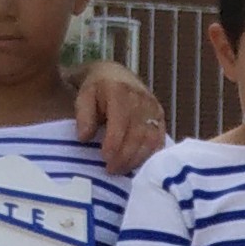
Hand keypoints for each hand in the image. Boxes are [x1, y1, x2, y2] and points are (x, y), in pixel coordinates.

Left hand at [73, 59, 168, 174]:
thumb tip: (84, 138)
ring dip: (136, 159)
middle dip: (124, 156)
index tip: (104, 159)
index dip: (114, 143)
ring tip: (121, 170)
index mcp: (121, 92)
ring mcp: (154, 108)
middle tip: (111, 170)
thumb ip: (83, 116)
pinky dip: (149, 155)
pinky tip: (136, 164)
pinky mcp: (160, 117)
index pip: (121, 122)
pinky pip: (159, 140)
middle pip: (137, 134)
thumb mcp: (83, 97)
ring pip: (150, 140)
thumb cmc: (96, 89)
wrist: (115, 75)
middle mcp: (142, 99)